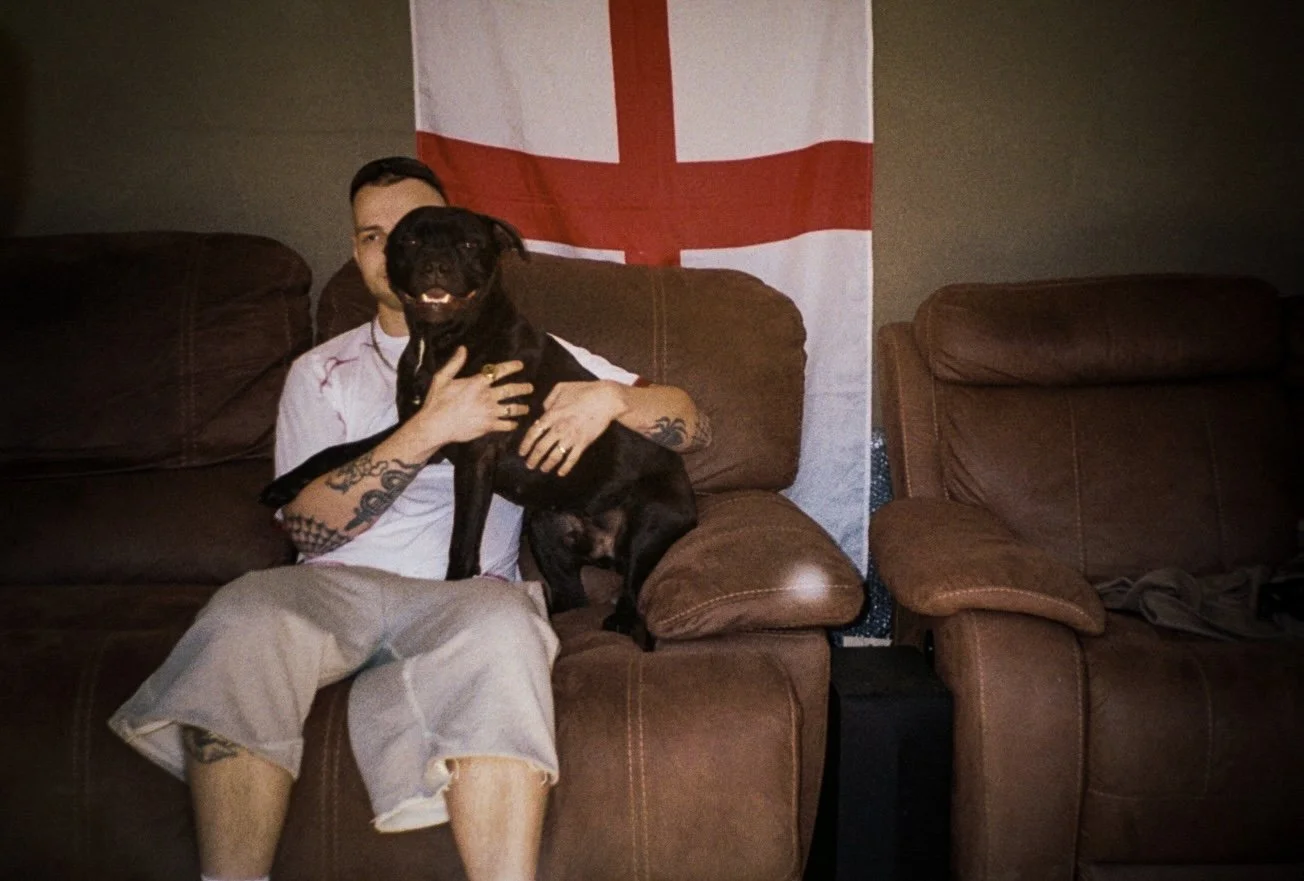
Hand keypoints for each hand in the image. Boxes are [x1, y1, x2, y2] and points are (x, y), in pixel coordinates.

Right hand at [407, 347, 532, 450]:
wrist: (435, 425)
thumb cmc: (437, 401)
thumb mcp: (441, 378)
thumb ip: (454, 363)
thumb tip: (463, 348)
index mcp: (477, 383)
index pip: (499, 371)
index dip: (511, 367)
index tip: (521, 365)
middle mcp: (487, 396)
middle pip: (511, 390)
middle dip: (523, 388)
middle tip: (530, 388)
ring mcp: (490, 412)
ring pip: (512, 409)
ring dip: (521, 408)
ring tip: (527, 408)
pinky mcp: (488, 426)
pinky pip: (506, 425)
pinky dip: (512, 424)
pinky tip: (515, 424)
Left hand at [519, 380, 624, 475]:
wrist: (606, 399)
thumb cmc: (585, 390)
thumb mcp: (562, 387)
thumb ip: (549, 399)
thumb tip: (543, 410)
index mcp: (552, 414)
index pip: (533, 433)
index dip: (525, 444)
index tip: (522, 452)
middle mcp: (559, 428)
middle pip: (541, 447)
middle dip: (533, 458)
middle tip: (529, 465)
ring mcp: (571, 437)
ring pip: (554, 456)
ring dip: (546, 464)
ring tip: (543, 469)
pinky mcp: (583, 443)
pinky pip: (572, 459)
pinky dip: (565, 467)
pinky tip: (560, 473)